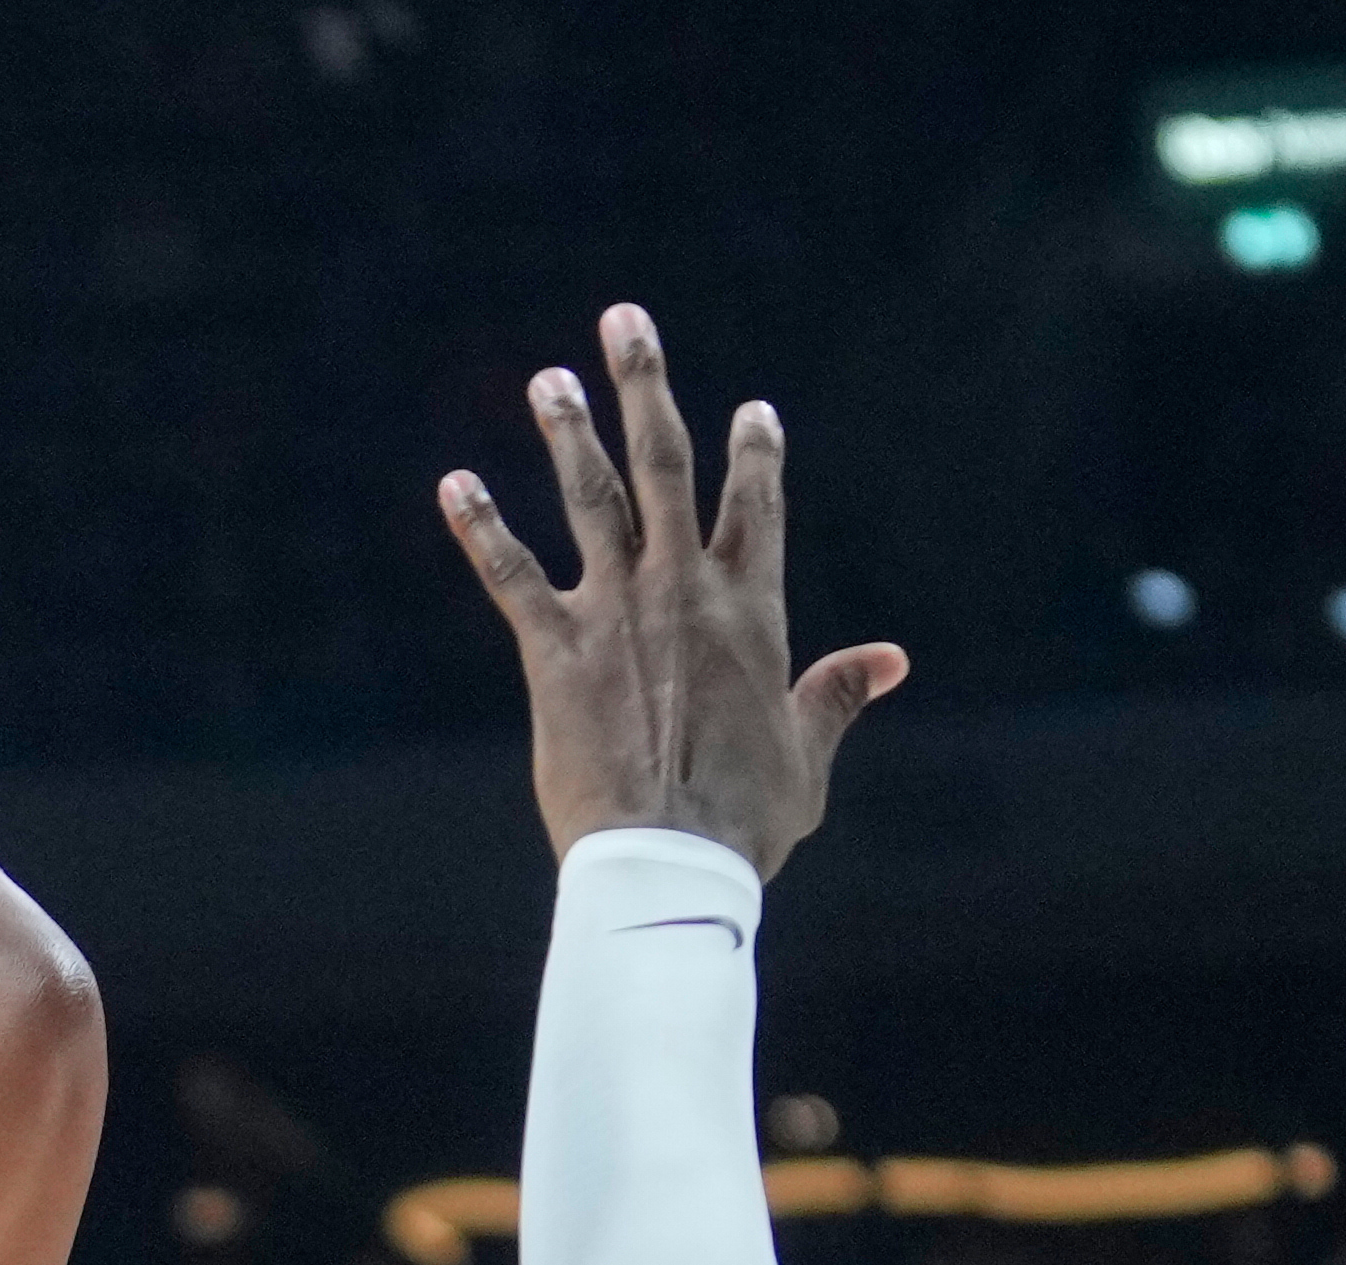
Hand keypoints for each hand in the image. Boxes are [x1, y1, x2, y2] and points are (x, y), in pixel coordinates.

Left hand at [440, 303, 906, 880]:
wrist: (671, 862)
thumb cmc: (745, 822)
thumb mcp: (807, 756)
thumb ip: (837, 695)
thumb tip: (891, 660)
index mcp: (753, 611)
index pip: (758, 506)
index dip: (755, 453)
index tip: (752, 410)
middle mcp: (685, 590)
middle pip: (665, 466)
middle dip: (645, 387)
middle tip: (626, 321)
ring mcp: (618, 613)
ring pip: (590, 498)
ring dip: (567, 432)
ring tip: (549, 379)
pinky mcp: (556, 652)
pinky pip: (512, 575)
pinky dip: (481, 528)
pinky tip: (455, 483)